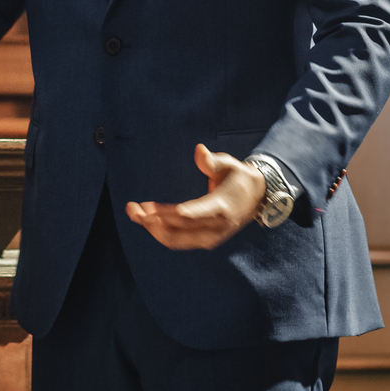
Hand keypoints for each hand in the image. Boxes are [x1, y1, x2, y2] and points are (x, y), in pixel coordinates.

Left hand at [125, 143, 264, 249]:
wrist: (257, 196)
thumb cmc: (238, 176)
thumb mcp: (231, 164)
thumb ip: (213, 161)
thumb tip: (199, 150)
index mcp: (220, 208)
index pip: (188, 216)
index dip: (165, 214)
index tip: (145, 207)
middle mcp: (215, 228)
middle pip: (177, 232)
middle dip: (151, 223)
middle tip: (132, 209)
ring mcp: (211, 237)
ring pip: (176, 240)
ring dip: (152, 229)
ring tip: (134, 213)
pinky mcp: (206, 240)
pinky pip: (179, 240)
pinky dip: (161, 232)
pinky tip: (147, 219)